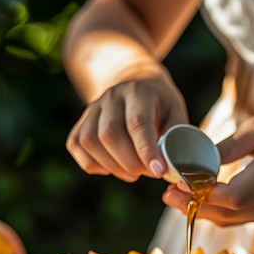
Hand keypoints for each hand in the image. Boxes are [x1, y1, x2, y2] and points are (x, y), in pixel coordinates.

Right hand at [66, 69, 187, 181]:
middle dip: (130, 163)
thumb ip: (176, 137)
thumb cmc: (159, 104)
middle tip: (148, 172)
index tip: (157, 171)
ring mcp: (92, 109)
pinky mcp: (80, 122)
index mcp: (138, 92)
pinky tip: (111, 166)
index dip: (146, 150)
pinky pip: (77, 146)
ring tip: (133, 172)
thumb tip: (174, 167)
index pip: (137, 122)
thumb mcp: (175, 112)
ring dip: (113, 166)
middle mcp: (111, 97)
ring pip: (91, 142)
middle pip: (110, 134)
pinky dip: (93, 163)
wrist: (133, 81)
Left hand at [162, 114, 253, 224]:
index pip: (238, 194)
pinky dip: (214, 212)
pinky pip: (237, 219)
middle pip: (231, 211)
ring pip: (231, 219)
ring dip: (201, 211)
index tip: (182, 182)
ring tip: (174, 198)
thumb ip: (232, 144)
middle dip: (196, 205)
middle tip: (167, 194)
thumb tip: (200, 162)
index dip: (207, 194)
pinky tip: (194, 202)